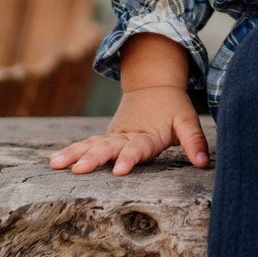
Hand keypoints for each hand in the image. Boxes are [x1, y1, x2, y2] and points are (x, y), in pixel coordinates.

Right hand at [48, 85, 209, 174]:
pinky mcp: (106, 138)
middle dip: (93, 159)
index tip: (120, 170)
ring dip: (74, 154)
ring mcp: (114, 136)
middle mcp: (126, 136)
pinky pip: (87, 144)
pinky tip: (54, 162)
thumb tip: (204, 162)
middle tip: (78, 169)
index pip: (137, 148)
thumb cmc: (173, 108)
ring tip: (56, 164)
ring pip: (92, 145)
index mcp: (147, 134)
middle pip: (108, 147)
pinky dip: (72, 151)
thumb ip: (194, 141)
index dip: (129, 158)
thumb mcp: (187, 121)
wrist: (153, 86)